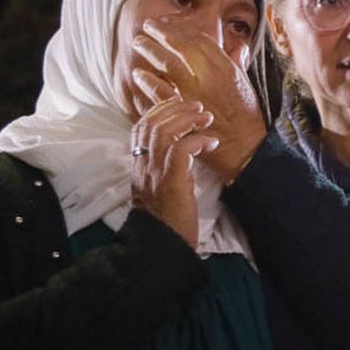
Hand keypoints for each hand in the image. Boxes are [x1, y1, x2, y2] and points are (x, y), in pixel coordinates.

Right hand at [129, 96, 218, 248]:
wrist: (163, 245)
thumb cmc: (169, 219)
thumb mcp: (162, 187)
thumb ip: (167, 167)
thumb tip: (185, 148)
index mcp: (138, 167)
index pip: (140, 127)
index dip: (159, 110)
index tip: (179, 104)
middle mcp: (142, 167)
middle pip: (152, 124)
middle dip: (176, 109)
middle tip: (199, 108)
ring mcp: (155, 174)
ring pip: (164, 132)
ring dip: (188, 119)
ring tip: (207, 119)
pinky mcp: (171, 182)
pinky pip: (181, 150)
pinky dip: (198, 140)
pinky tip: (211, 142)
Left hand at [131, 18, 265, 182]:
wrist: (244, 146)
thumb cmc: (247, 116)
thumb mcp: (247, 84)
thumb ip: (237, 63)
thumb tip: (239, 46)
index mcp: (226, 68)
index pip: (200, 39)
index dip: (182, 28)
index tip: (169, 23)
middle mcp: (210, 77)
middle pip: (181, 46)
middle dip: (162, 33)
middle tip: (147, 26)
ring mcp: (194, 94)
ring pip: (168, 66)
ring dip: (150, 53)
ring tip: (138, 45)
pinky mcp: (183, 112)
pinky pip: (160, 93)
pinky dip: (148, 82)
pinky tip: (139, 76)